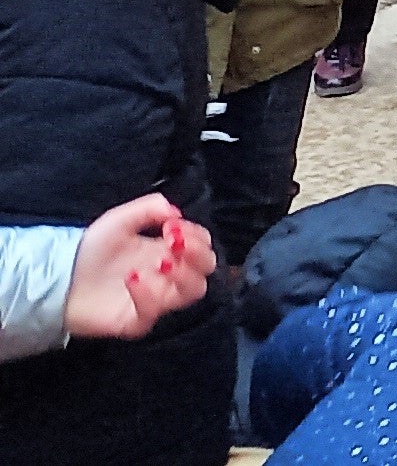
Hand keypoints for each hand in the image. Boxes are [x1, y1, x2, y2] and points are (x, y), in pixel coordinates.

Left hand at [65, 196, 208, 339]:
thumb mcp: (120, 219)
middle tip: (174, 243)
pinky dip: (148, 293)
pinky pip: (156, 311)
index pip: (203, 245)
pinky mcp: (139, 320)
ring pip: (193, 292)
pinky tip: (132, 278)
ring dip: (183, 274)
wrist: (59, 278)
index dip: (197, 235)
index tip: (173, 227)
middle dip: (197, 253)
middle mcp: (169, 276)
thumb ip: (150, 207)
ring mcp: (157, 299)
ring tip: (159, 263)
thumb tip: (177, 213)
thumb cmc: (91, 250)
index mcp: (168, 251)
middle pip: (207, 268)